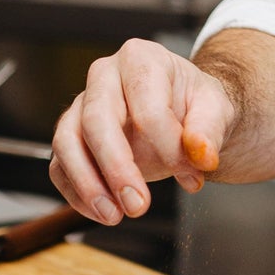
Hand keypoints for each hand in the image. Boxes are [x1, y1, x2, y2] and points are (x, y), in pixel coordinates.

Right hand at [49, 39, 235, 226]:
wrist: (182, 111)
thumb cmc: (194, 104)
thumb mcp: (215, 109)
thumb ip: (209, 129)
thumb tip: (202, 154)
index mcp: (140, 59)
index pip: (147, 105)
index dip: (168, 146)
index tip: (192, 176)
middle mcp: (103, 76)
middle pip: (96, 120)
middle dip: (117, 168)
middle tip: (139, 205)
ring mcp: (81, 105)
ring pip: (67, 142)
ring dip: (88, 185)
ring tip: (115, 216)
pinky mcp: (71, 136)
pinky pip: (60, 165)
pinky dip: (76, 194)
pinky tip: (103, 212)